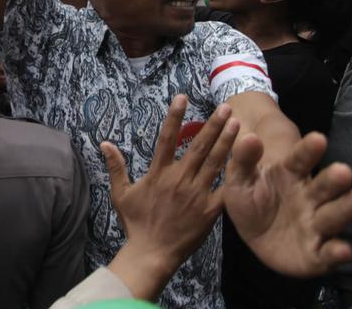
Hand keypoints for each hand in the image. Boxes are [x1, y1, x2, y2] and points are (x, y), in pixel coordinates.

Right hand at [101, 96, 239, 299]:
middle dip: (213, 125)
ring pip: (214, 162)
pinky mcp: (209, 210)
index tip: (182, 97)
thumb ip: (116, 167)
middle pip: (198, 146)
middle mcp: (179, 179)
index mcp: (158, 173)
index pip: (166, 138)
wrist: (151, 254)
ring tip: (237, 124)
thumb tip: (104, 143)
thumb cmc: (135, 224)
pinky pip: (224, 189)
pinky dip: (235, 175)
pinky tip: (246, 161)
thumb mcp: (121, 194)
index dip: (174, 116)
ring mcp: (196, 194)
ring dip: (227, 142)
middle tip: (226, 107)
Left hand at [223, 131, 351, 277]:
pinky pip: (328, 252)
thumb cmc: (250, 199)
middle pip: (324, 187)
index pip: (300, 159)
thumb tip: (248, 138)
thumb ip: (243, 159)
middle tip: (344, 171)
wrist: (252, 234)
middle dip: (335, 180)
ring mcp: (315, 224)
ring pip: (333, 215)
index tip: (317, 139)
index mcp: (290, 174)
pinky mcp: (316, 253)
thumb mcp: (239, 179)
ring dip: (348, 208)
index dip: (308, 150)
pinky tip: (344, 250)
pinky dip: (337, 252)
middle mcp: (309, 197)